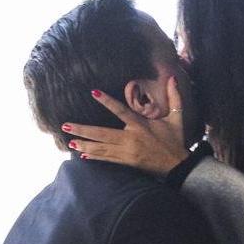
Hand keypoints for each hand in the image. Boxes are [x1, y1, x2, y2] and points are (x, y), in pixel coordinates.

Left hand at [62, 78, 189, 174]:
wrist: (177, 165)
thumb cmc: (175, 141)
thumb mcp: (176, 118)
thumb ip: (174, 97)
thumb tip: (173, 77)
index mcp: (140, 126)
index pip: (121, 111)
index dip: (107, 101)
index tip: (93, 92)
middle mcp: (130, 139)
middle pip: (102, 134)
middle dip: (83, 130)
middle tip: (66, 126)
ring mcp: (126, 152)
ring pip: (101, 148)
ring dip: (84, 145)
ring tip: (69, 142)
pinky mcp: (126, 162)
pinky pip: (107, 159)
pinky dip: (94, 157)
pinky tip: (82, 155)